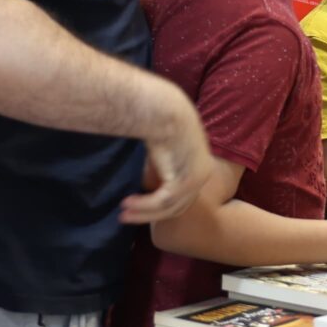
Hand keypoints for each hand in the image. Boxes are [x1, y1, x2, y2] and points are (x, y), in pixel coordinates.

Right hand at [123, 86, 210, 225]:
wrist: (163, 109)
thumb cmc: (160, 122)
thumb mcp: (163, 151)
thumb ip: (159, 169)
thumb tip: (144, 185)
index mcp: (201, 166)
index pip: (183, 196)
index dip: (160, 206)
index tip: (138, 208)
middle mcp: (203, 175)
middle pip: (177, 207)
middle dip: (150, 215)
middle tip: (126, 217)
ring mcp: (196, 179)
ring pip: (168, 207)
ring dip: (143, 213)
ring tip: (123, 215)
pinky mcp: (185, 180)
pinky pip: (162, 201)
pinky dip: (143, 205)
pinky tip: (126, 202)